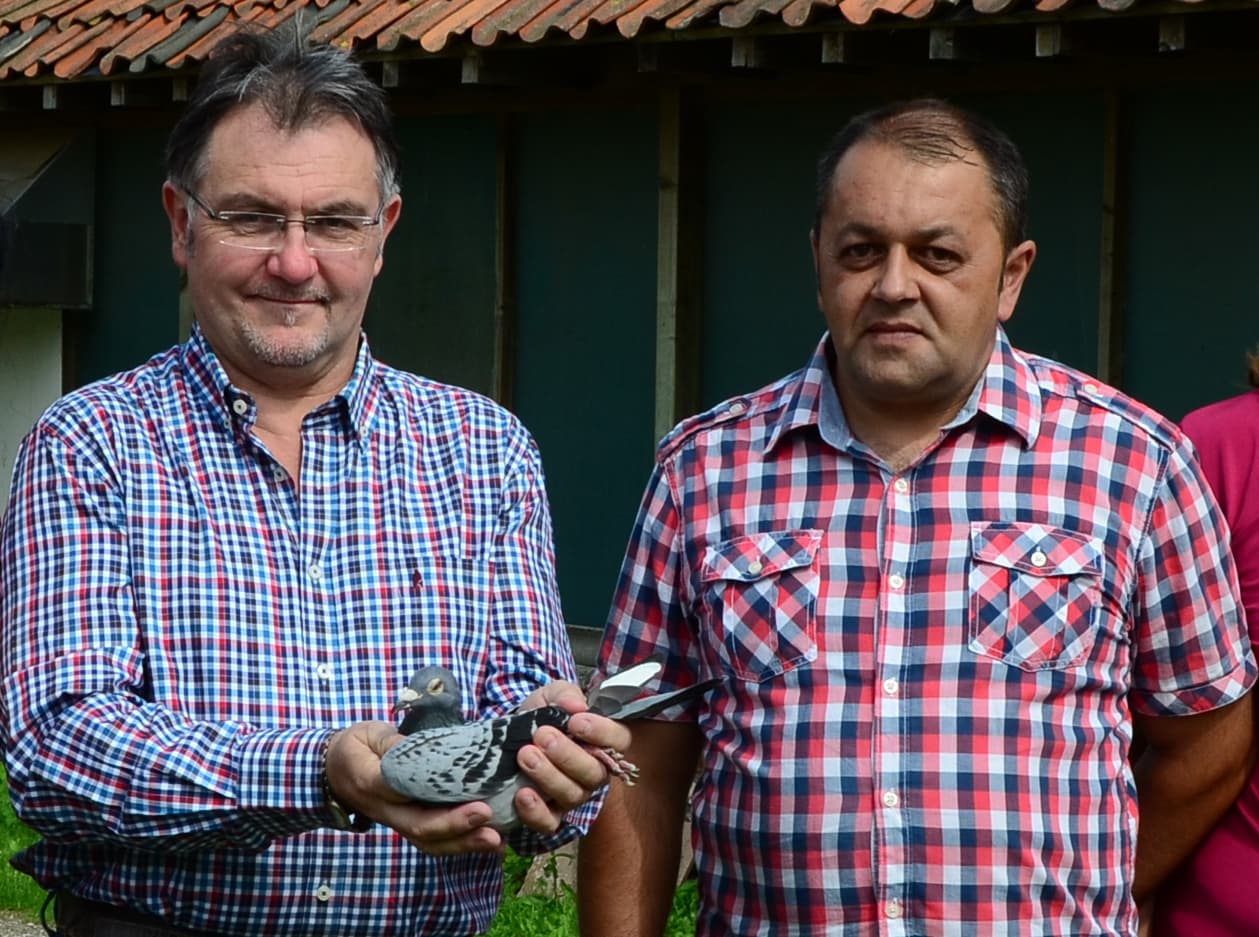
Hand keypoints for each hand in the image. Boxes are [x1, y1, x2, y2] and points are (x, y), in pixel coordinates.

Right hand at [324, 722, 504, 854]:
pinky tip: (493, 844)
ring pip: (429, 841)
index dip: (428, 792)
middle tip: (487, 815)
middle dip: (454, 825)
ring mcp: (398, 821)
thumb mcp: (368, 734)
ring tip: (496, 840)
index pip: (399, 791)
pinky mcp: (410, 823)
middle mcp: (385, 809)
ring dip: (463, 843)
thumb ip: (391, 740)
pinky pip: (434, 840)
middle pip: (419, 826)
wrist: (333, 771)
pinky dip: (463, 844)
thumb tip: (420, 746)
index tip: (452, 785)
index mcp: (371, 782)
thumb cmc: (356, 747)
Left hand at [510, 681, 633, 832]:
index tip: (576, 722)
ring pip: (572, 795)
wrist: (508, 737)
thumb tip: (577, 706)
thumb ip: (565, 696)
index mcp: (601, 743)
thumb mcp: (550, 697)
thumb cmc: (540, 716)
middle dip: (568, 755)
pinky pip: (549, 823)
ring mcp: (572, 796)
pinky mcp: (548, 816)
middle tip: (542, 735)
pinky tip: (522, 794)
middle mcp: (592, 773)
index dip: (602, 733)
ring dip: (548, 776)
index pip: (619, 741)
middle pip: (594, 773)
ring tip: (525, 755)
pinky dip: (536, 812)